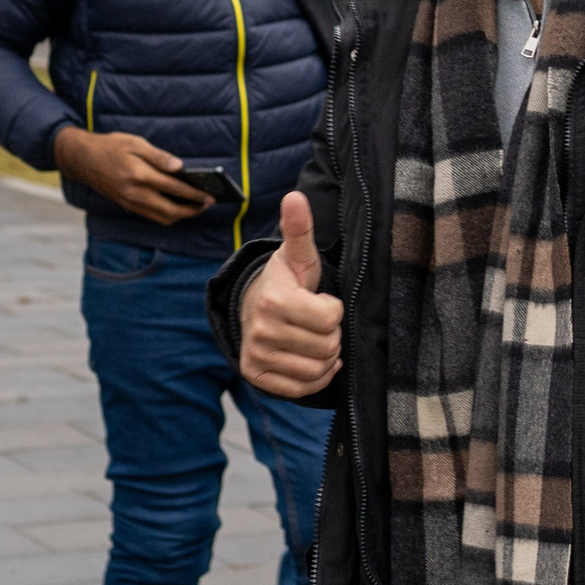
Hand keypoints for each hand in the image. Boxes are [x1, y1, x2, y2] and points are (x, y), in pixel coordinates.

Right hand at [53, 128, 210, 224]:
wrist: (82, 160)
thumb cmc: (111, 147)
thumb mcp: (135, 143)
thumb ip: (159, 156)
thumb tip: (180, 167)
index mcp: (139, 175)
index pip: (174, 188)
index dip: (194, 194)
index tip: (210, 195)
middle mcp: (135, 193)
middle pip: (170, 211)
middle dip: (192, 210)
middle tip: (208, 204)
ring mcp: (130, 202)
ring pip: (162, 218)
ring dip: (181, 216)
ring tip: (196, 207)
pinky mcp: (127, 206)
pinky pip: (152, 216)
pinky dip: (167, 215)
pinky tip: (177, 206)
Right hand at [237, 191, 344, 397]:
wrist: (251, 307)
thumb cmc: (285, 281)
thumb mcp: (296, 255)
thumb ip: (299, 229)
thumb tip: (295, 196)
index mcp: (274, 300)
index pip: (331, 318)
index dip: (333, 309)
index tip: (319, 301)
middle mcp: (261, 331)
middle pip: (328, 346)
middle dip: (331, 333)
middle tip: (316, 321)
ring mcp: (257, 355)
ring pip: (319, 369)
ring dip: (326, 356)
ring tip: (313, 337)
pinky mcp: (257, 376)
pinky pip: (304, 388)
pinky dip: (316, 376)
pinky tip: (310, 358)